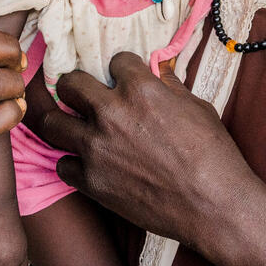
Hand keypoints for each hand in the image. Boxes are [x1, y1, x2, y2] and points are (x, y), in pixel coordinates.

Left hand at [34, 52, 252, 246]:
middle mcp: (112, 114)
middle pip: (70, 84)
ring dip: (62, 119)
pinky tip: (85, 162)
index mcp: (141, 90)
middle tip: (82, 93)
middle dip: (76, 85)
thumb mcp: (197, 108)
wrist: (212, 204)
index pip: (116, 62)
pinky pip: (62, 165)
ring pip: (52, 122)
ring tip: (70, 122)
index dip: (123, 69)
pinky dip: (73, 162)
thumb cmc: (212, 154)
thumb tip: (160, 73)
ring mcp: (97, 148)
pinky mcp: (91, 181)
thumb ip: (170, 88)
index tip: (124, 77)